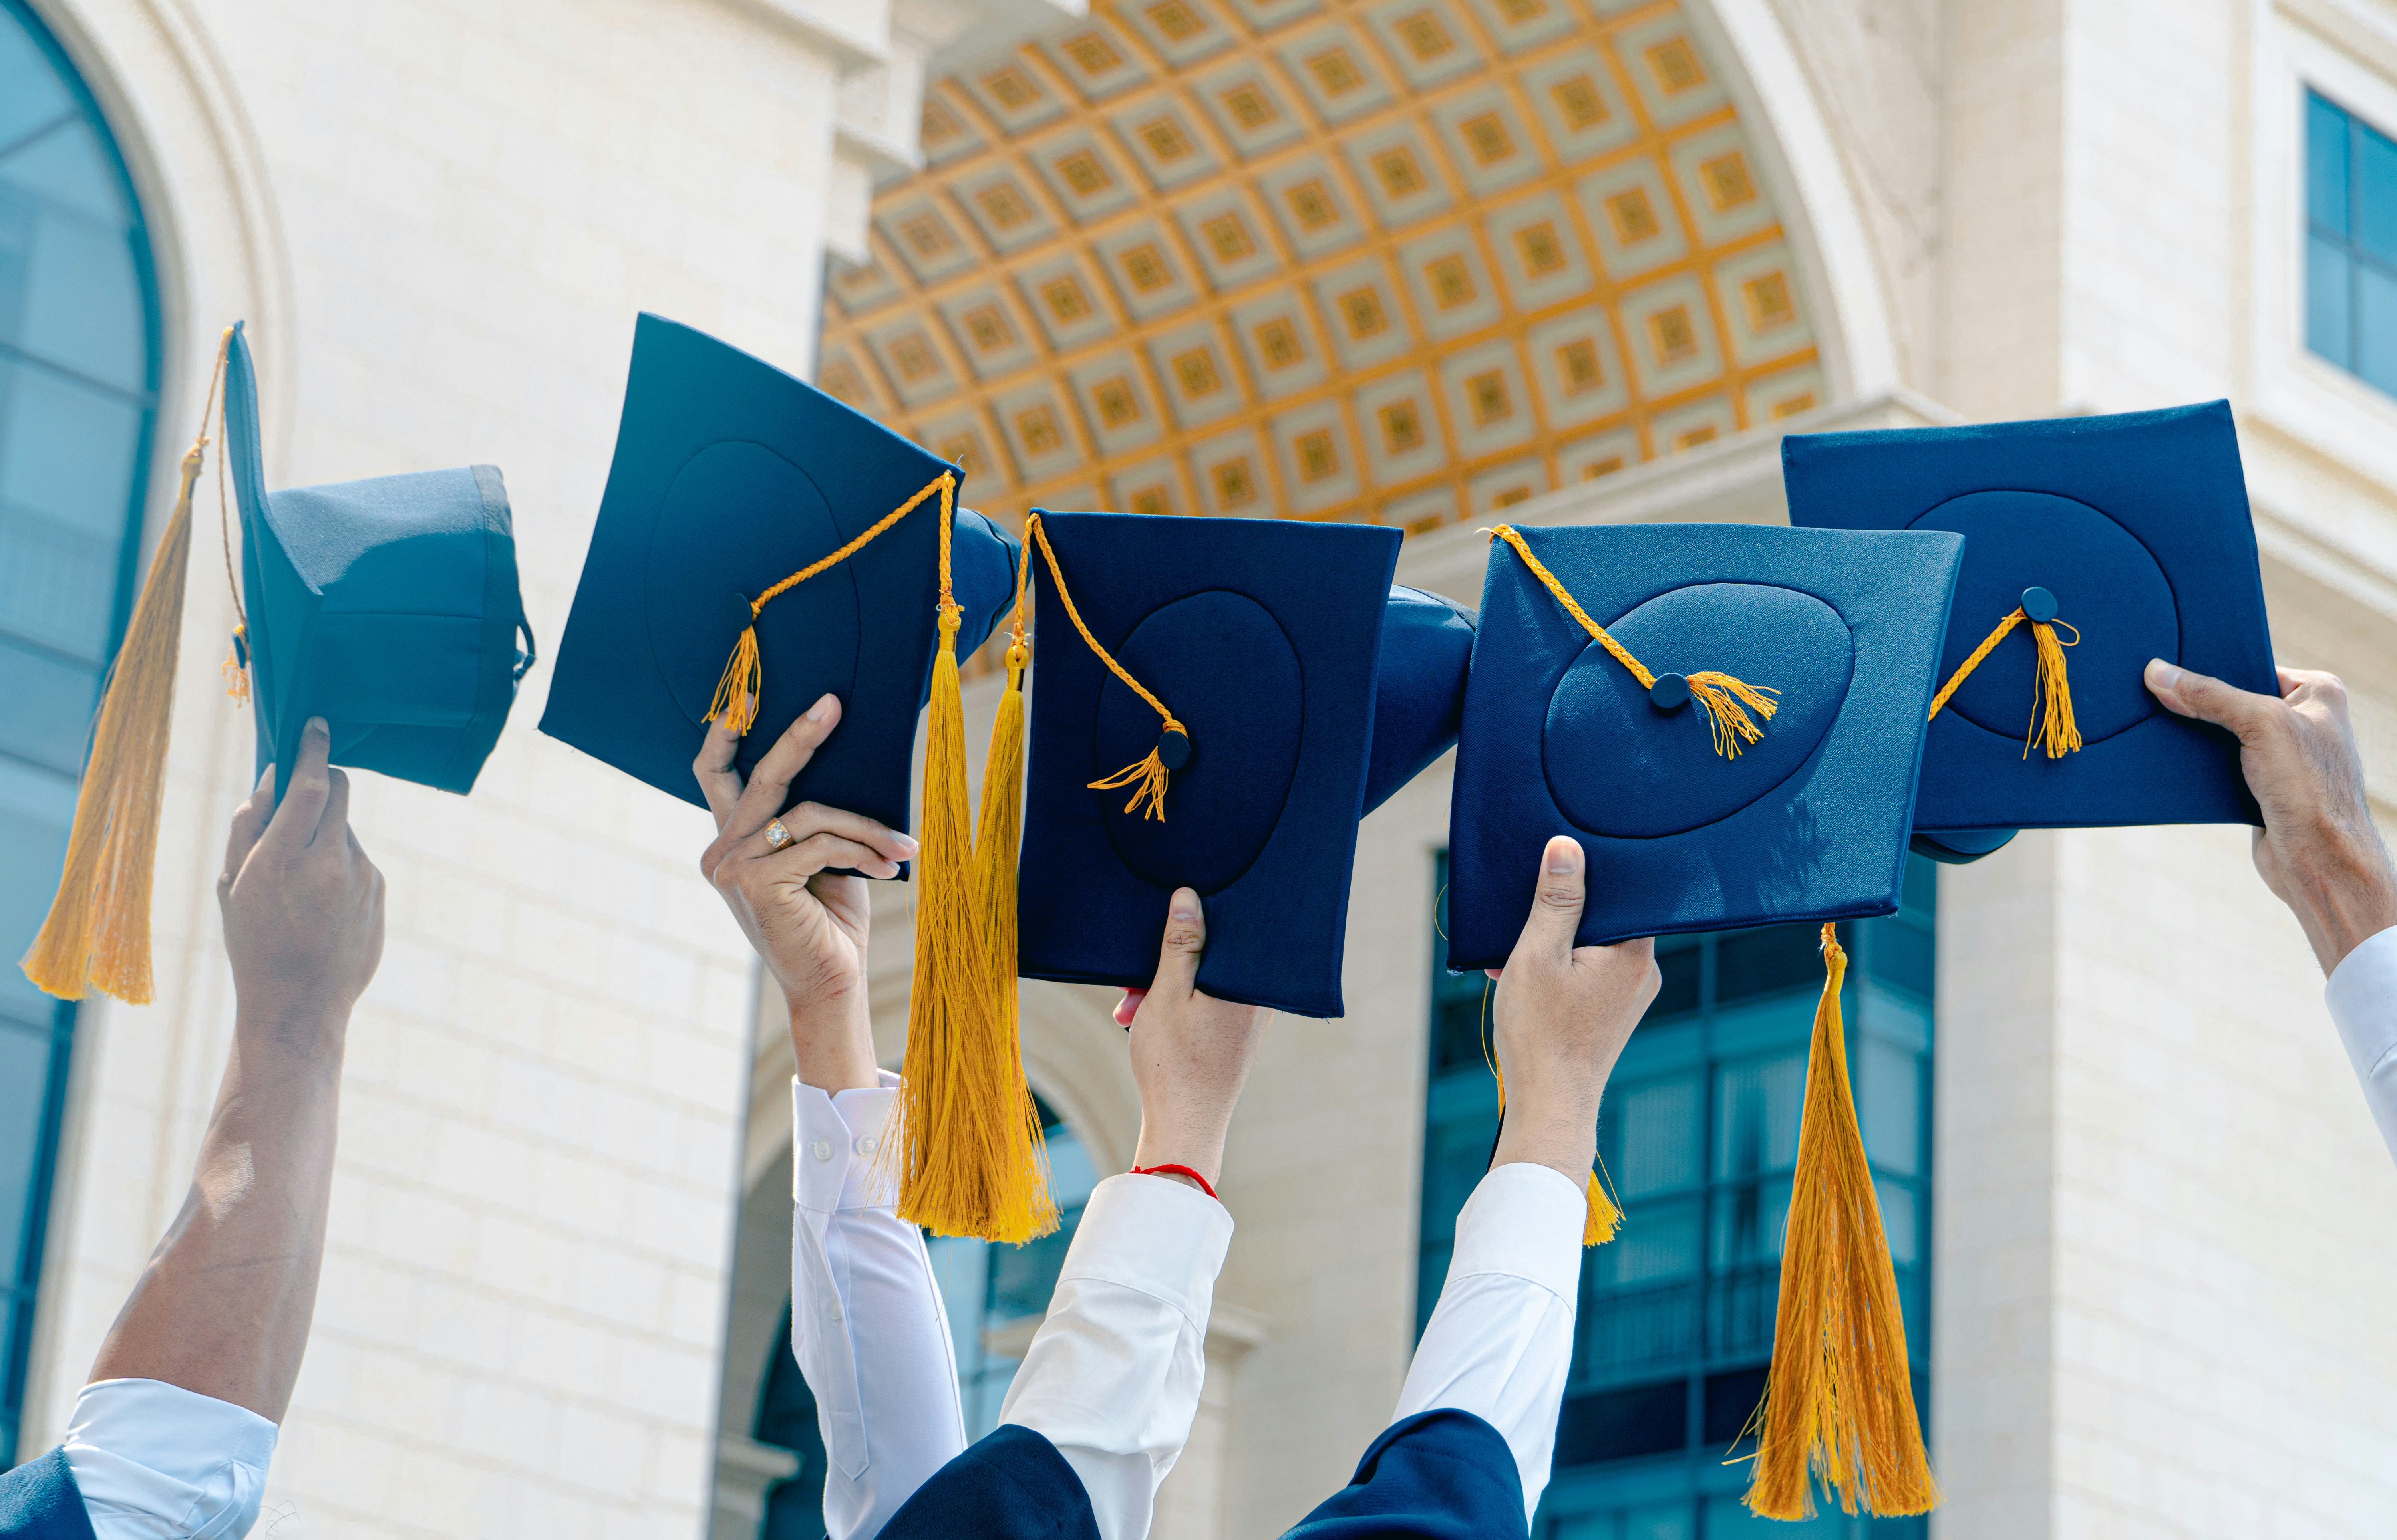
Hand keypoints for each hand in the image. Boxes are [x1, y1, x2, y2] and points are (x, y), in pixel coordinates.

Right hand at [218, 718, 383, 1032]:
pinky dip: (339, 865)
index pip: (307, 786)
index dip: (313, 750)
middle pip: (338, 792)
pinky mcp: (380, 892)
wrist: (299, 1005)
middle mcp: (328, 864)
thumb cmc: (255, 942)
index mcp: (281, 860)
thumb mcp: (232, 886)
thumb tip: (270, 778)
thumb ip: (247, 828)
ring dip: (324, 835)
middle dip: (323, 781)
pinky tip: (321, 904)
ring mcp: (361, 878)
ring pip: (344, 829)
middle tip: (303, 791)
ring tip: (300, 882)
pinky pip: (357, 860)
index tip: (317, 724)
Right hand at [695, 694, 917, 1090]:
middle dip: (801, 736)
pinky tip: (889, 867)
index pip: (713, 774)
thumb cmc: (831, 921)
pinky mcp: (756, 882)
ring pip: (808, 813)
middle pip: (762, 775)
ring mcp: (732, 866)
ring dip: (865, 826)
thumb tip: (841, 759)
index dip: (724, 733)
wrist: (831, 985)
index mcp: (731, 840)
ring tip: (900, 846)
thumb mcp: (820, 859)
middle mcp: (720, 850)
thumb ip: (811, 819)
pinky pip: (819, 843)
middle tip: (834, 704)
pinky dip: (861, 850)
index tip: (746, 696)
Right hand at [1124, 888, 1271, 1191]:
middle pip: (1211, 955)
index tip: (1160, 928)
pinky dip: (1177, 1005)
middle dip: (1165, 963)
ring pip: (1203, 980)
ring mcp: (1250, 1017)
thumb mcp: (1168, 993)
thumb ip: (1181, 944)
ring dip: (1164, 987)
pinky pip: (1207, 1002)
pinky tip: (1147, 1018)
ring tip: (1130, 1010)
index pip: (1231, 925)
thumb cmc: (1175, 1064)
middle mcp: (1259, 997)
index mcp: (1249, 981)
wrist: (1186, 1128)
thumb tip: (1188, 898)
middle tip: (1132, 988)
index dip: (1193, 920)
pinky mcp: (1237, 1033)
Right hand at [1487, 836, 1658, 1186]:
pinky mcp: (1614, 1013)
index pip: (1621, 890)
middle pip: (1605, 917)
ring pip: (1593, 946)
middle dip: (1560, 914)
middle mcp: (1643, 971)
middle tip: (1522, 917)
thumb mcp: (1538, 955)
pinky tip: (1524, 979)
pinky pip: (1590, 972)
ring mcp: (1631, 995)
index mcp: (1634, 951)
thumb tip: (1566, 848)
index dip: (1585, 877)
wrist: (1550, 1106)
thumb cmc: (1541, 1034)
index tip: (1552, 875)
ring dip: (1553, 944)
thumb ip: (1555, 901)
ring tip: (1514, 958)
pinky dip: (1559, 969)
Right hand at [2147, 660, 2396, 973]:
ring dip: (2192, 737)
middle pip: (2232, 700)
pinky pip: (2217, 764)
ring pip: (2221, 734)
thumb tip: (2157, 673)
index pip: (2251, 667)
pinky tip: (2172, 762)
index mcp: (2317, 693)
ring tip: (2158, 728)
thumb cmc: (2310, 790)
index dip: (2212, 668)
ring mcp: (2281, 755)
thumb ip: (2209, 696)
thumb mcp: (2260, 724)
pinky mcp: (2260, 785)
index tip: (2171, 668)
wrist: (2319, 862)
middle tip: (2157, 697)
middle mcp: (2302, 720)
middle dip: (2197, 704)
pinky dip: (2195, 766)